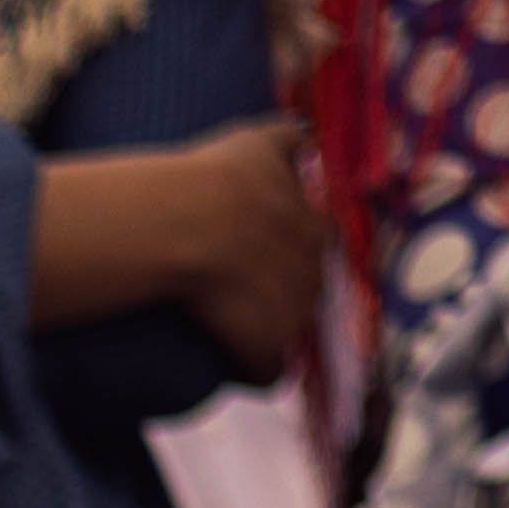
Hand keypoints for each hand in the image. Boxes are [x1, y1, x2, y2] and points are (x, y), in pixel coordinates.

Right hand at [160, 119, 325, 383]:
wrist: (186, 221)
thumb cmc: (216, 177)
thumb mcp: (256, 141)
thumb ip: (289, 138)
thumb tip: (309, 136)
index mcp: (316, 227)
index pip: (322, 244)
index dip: (295, 249)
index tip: (266, 251)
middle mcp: (313, 272)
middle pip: (309, 291)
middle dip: (285, 293)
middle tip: (243, 289)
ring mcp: (291, 312)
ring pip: (291, 331)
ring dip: (271, 332)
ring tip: (236, 328)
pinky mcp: (264, 346)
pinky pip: (267, 371)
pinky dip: (254, 369)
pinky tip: (236, 365)